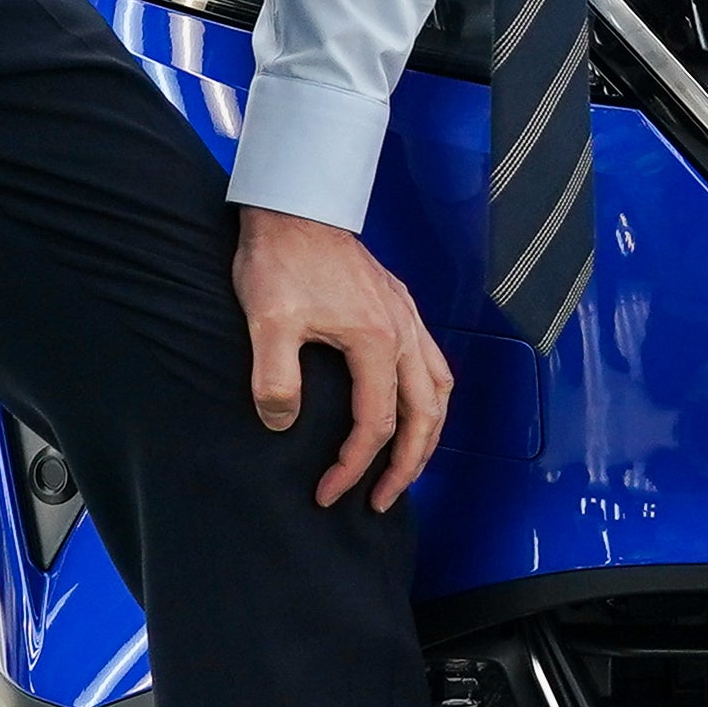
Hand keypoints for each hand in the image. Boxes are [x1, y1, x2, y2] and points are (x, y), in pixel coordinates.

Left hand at [236, 204, 453, 511]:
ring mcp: (406, 317)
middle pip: (425, 416)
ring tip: (409, 464)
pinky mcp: (398, 305)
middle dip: (408, 466)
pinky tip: (414, 405)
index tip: (328, 491)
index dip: (354, 466)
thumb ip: (276, 379)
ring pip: (439, 390)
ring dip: (428, 433)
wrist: (294, 206)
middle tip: (383, 500)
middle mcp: (402, 332)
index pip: (376, 424)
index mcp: (375, 341)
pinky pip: (434, 362)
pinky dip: (431, 396)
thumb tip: (282, 424)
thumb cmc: (281, 258)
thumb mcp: (268, 321)